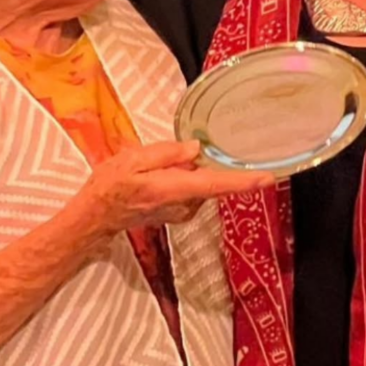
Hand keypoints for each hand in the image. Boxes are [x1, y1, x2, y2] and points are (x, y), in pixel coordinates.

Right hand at [78, 140, 273, 235]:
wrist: (96, 216)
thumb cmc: (110, 186)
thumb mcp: (131, 160)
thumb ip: (166, 153)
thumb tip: (196, 149)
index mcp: (173, 189)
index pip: (215, 185)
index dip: (243, 181)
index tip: (268, 177)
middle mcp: (184, 205)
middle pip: (212, 180)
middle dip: (209, 163)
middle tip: (184, 149)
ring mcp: (183, 212)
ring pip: (202, 183)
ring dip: (192, 170)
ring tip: (158, 163)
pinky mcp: (180, 212)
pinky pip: (194, 188)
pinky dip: (187, 177)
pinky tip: (162, 173)